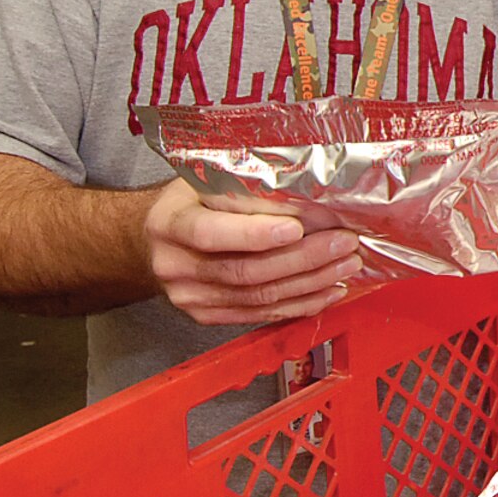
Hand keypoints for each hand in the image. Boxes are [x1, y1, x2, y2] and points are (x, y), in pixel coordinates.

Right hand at [142, 178, 363, 325]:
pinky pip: (260, 314)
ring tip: (345, 266)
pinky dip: (299, 304)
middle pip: (245, 271)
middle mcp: (176, 266)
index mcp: (170, 224)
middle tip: (342, 243)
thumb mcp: (202, 181)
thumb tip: (304, 193)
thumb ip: (240, 189)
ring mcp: (190, 297)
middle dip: (303, 259)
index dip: (255, 234)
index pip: (210, 234)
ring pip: (259, 297)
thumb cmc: (187, 202)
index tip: (297, 228)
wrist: (152, 239)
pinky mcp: (207, 315)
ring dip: (310, 283)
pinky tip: (326, 291)